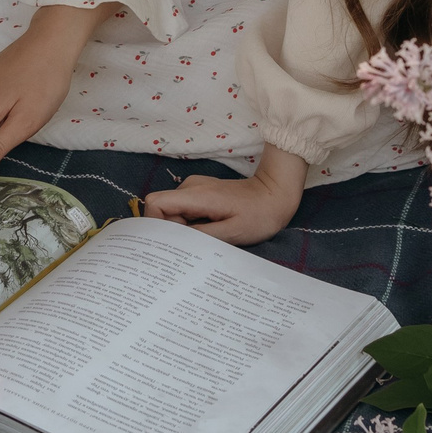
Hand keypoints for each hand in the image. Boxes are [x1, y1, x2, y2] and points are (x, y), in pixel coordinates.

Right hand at [144, 145, 306, 243]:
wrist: (276, 195)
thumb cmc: (258, 215)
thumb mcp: (231, 233)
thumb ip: (199, 237)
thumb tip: (172, 244)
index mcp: (196, 194)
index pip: (155, 203)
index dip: (156, 224)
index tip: (173, 242)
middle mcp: (190, 187)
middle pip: (162, 211)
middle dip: (172, 232)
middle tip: (196, 245)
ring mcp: (194, 189)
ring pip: (172, 213)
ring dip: (183, 230)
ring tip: (208, 238)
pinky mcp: (200, 194)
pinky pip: (183, 211)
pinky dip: (190, 225)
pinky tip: (209, 232)